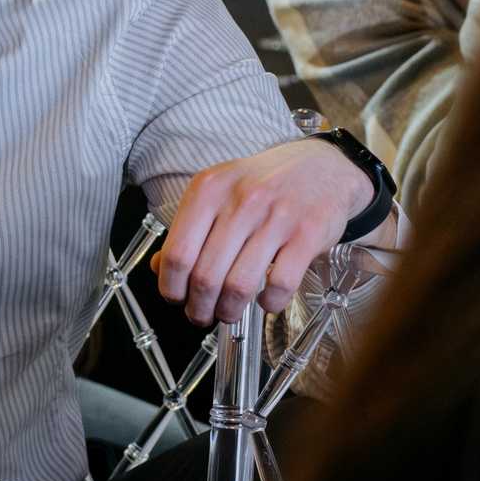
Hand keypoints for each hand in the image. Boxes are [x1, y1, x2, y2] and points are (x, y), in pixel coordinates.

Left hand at [155, 138, 375, 325]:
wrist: (321, 167)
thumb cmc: (263, 185)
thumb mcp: (218, 194)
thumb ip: (188, 230)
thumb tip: (159, 268)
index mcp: (209, 189)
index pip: (177, 254)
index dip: (172, 288)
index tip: (177, 299)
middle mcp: (241, 200)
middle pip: (205, 276)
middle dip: (199, 307)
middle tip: (202, 314)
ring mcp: (276, 217)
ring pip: (239, 286)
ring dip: (229, 311)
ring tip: (229, 313)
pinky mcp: (308, 233)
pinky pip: (280, 285)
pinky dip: (269, 304)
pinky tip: (266, 300)